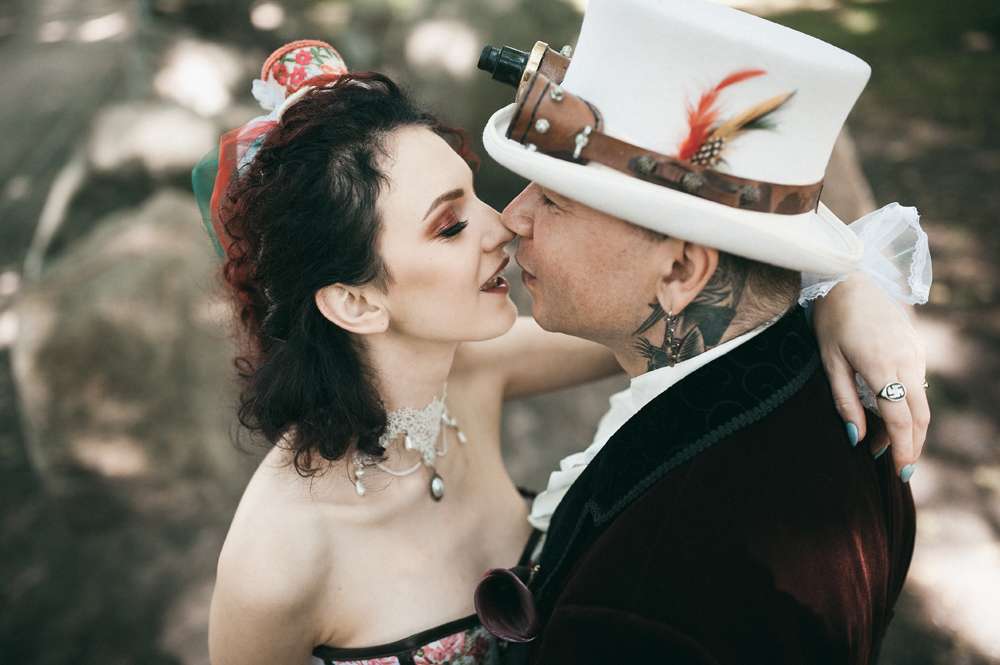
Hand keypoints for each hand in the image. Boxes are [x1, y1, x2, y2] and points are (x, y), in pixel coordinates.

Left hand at [812, 272, 928, 480]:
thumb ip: (844, 401)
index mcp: (883, 366)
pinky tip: (889, 417)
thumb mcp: (829, 361)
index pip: (901, 419)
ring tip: (886, 447)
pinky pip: (918, 386)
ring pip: (921, 403)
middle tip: (898, 470)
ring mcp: (916, 354)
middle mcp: (908, 362)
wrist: (850, 279)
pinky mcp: (916, 349)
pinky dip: (909, 407)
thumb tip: (856, 439)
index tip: (899, 472)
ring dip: (909, 429)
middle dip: (912, 446)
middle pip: (919, 416)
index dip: (903, 449)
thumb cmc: (833, 320)